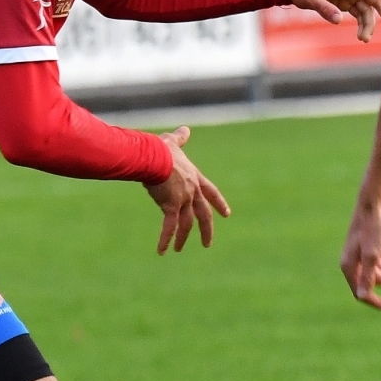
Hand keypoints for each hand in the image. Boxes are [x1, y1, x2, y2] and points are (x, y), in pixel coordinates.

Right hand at [144, 126, 231, 253]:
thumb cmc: (161, 148)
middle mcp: (193, 191)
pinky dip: (165, 239)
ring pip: (187, 224)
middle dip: (206, 230)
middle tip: (208, 244)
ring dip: (182, 238)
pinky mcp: (172, 207)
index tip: (226, 214)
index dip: (219, 203)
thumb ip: (181, 138)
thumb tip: (185, 129)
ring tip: (178, 249)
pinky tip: (162, 251)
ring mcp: (184, 200)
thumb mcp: (173, 143)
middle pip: (204, 214)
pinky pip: (170, 227)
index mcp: (195, 178)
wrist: (154, 156)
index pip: (212, 193)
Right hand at [340, 200, 380, 311]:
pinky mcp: (368, 245)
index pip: (362, 292)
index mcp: (349, 266)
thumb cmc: (371, 227)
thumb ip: (368, 275)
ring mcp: (360, 254)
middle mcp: (352, 262)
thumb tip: (362, 296)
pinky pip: (380, 261)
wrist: (372, 202)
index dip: (375, 302)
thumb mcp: (372, 254)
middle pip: (375, 280)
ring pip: (379, 270)